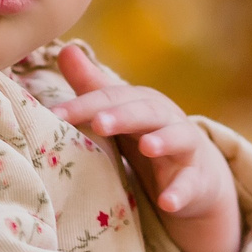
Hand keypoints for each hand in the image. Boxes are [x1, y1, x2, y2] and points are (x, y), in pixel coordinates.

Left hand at [53, 44, 242, 251]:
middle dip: (123, 116)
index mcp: (141, 102)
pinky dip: (180, 192)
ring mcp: (185, 148)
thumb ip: (93, 87)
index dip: (83, 106)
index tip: (55, 115)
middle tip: (99, 122)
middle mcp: (166, 119)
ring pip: (177, 139)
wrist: (196, 174)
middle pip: (145, 112)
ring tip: (148, 146)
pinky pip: (190, 185)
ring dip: (163, 141)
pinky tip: (167, 202)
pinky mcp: (197, 179)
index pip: (111, 99)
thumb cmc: (146, 137)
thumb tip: (66, 49)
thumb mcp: (121, 113)